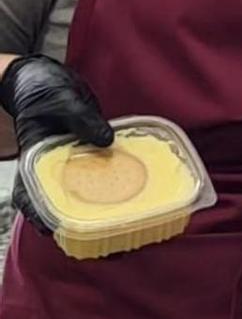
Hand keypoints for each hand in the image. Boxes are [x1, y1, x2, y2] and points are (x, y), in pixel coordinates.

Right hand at [1, 55, 113, 234]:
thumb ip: (84, 119)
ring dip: (98, 211)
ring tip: (123, 229)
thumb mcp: (63, 101)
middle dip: (75, 224)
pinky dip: (112, 187)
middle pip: (58, 204)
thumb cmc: (44, 90)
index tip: (52, 230)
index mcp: (34, 159)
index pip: (29, 195)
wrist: (46, 79)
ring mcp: (70, 164)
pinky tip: (134, 198)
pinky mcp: (88, 158)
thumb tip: (106, 140)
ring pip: (80, 194)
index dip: (39, 215)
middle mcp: (51, 168)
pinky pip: (98, 177)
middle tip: (101, 239)